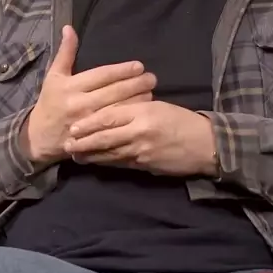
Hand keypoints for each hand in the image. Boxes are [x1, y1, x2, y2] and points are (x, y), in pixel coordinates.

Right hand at [20, 26, 155, 163]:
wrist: (38, 137)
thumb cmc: (50, 102)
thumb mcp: (53, 76)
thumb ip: (65, 53)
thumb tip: (69, 27)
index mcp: (71, 86)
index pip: (101, 76)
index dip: (121, 70)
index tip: (139, 66)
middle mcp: (80, 104)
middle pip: (114, 92)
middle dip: (136, 84)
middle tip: (152, 78)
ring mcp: (88, 123)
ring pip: (118, 110)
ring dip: (137, 100)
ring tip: (151, 92)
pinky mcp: (93, 138)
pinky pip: (116, 127)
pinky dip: (130, 118)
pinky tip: (142, 111)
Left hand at [64, 100, 217, 176]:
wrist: (205, 144)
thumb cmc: (182, 121)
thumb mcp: (158, 107)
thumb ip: (135, 110)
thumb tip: (113, 112)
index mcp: (142, 112)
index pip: (109, 116)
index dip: (89, 123)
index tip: (74, 126)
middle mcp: (139, 131)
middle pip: (104, 137)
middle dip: (84, 142)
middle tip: (67, 143)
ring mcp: (142, 151)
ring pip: (109, 154)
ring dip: (91, 155)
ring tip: (75, 155)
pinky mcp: (145, 165)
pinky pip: (121, 164)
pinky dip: (106, 163)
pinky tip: (96, 162)